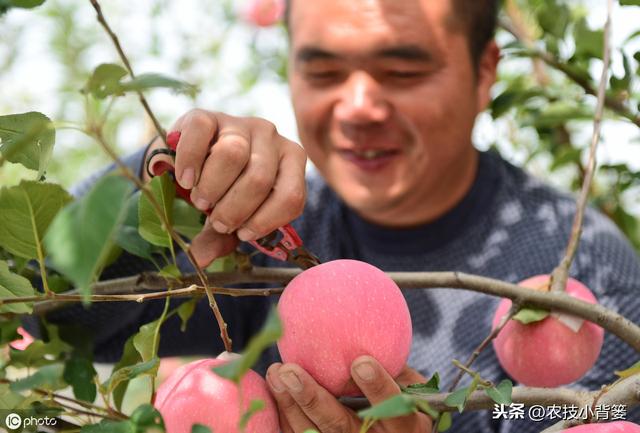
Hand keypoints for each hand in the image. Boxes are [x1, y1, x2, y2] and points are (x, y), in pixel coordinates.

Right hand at [144, 110, 306, 267]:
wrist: (193, 158)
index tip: (242, 234)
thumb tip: (201, 261)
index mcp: (291, 161)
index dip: (264, 222)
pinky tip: (184, 179)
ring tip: (200, 200)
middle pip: (258, 179)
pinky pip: (200, 135)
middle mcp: (271, 136)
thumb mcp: (231, 216)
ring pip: (232, 156)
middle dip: (233, 209)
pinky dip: (189, 162)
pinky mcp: (207, 115)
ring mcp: (240, 122)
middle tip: (216, 220)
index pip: (291, 197)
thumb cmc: (223, 191)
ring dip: (212, 187)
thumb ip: (223, 238)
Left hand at [266, 356, 432, 432]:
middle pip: (340, 426)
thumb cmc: (407, 404)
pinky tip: (273, 389)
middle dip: (312, 399)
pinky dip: (284, 415)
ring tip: (277, 374)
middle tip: (291, 371)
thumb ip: (395, 364)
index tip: (361, 361)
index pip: (395, 411)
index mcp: (406, 427)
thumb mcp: (412, 387)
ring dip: (290, 404)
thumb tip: (371, 324)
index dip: (378, 388)